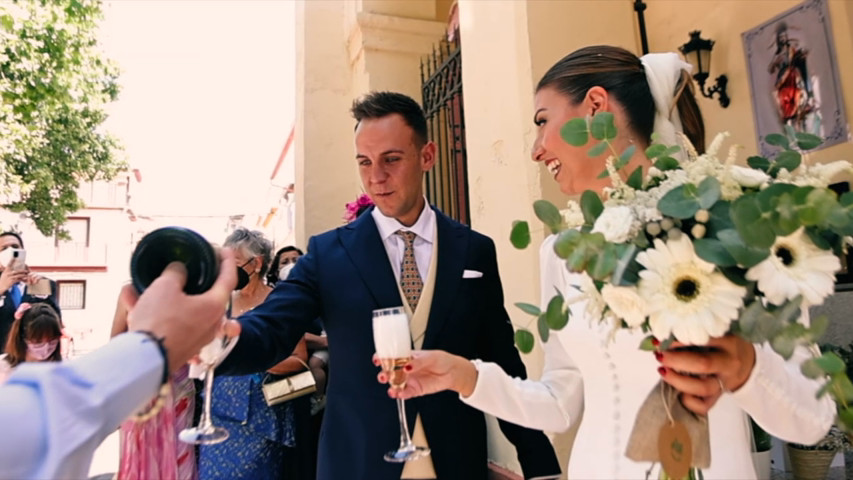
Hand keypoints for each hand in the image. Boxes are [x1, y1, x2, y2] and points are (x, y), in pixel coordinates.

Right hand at [0, 261, 27, 292]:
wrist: (1, 286)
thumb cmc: (3, 280)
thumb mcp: (4, 274)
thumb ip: (7, 271)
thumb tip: (11, 267)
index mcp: (6, 271)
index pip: (9, 265)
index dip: (11, 261)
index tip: (14, 257)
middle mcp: (7, 273)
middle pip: (17, 271)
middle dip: (22, 270)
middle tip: (27, 270)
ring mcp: (10, 277)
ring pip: (18, 275)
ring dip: (23, 275)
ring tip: (27, 274)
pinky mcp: (11, 281)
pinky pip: (18, 279)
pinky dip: (22, 279)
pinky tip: (24, 279)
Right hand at [125, 247, 238, 371]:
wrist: (145, 361)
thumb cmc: (158, 322)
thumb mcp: (164, 287)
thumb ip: (175, 273)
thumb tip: (179, 271)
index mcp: (215, 305)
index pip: (228, 277)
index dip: (227, 261)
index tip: (224, 250)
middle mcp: (213, 323)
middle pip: (207, 294)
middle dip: (191, 281)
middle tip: (183, 269)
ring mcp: (200, 337)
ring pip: (188, 309)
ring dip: (169, 298)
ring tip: (146, 290)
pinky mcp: (185, 347)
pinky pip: (177, 323)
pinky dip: (163, 313)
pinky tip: (141, 307)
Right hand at [374, 350, 477, 398]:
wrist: (453, 372)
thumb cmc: (441, 360)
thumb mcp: (430, 357)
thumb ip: (418, 362)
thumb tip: (407, 366)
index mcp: (407, 357)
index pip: (391, 357)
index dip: (382, 358)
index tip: (377, 360)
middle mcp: (405, 369)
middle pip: (390, 371)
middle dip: (384, 374)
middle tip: (384, 375)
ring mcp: (409, 380)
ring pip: (395, 384)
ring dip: (390, 386)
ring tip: (391, 388)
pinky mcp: (415, 390)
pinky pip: (405, 393)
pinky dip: (401, 394)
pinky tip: (399, 394)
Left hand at [656, 335, 755, 414]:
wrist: (748, 363)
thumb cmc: (725, 345)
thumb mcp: (717, 333)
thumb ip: (695, 333)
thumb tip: (661, 336)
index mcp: (729, 343)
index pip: (704, 340)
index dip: (680, 341)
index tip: (662, 339)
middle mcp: (729, 363)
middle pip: (703, 364)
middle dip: (676, 361)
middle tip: (660, 356)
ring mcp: (725, 382)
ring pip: (702, 387)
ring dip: (677, 381)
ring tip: (662, 370)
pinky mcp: (720, 396)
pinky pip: (703, 405)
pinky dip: (688, 402)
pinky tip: (677, 392)